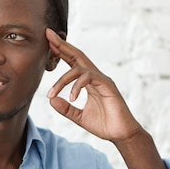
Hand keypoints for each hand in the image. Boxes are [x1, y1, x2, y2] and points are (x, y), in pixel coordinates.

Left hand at [45, 28, 141, 142]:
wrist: (121, 134)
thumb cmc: (104, 124)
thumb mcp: (79, 117)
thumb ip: (66, 109)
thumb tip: (51, 100)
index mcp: (89, 82)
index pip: (73, 62)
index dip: (61, 51)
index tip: (48, 41)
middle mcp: (96, 77)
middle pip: (77, 55)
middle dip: (62, 45)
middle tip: (48, 34)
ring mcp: (102, 80)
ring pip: (79, 69)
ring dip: (62, 80)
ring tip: (51, 93)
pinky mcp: (108, 86)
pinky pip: (89, 78)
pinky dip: (77, 87)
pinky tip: (72, 98)